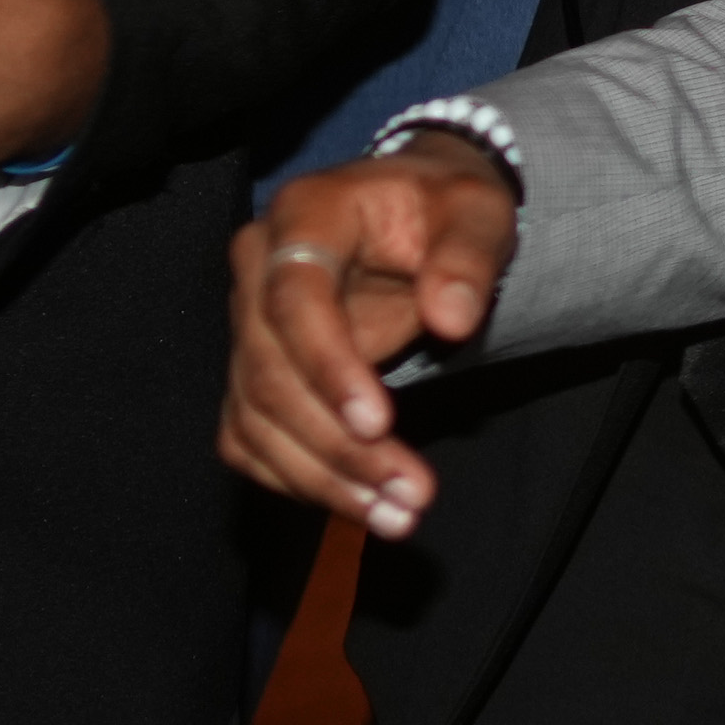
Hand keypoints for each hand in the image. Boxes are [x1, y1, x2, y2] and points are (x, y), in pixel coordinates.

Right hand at [218, 138, 521, 536]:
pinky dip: (300, 479)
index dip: (328, 366)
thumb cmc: (446, 208)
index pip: (294, 298)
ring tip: (395, 515)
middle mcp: (258, 270)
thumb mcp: (477, 211)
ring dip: (321, 478)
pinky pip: (253, 440)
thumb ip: (467, 257)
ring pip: (255, 420)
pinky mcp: (253, 373)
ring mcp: (247, 326)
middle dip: (336, 445)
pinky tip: (362, 505)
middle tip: (409, 493)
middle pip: (268, 373)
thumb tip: (453, 318)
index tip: (378, 424)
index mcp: (304, 215)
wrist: (422, 216)